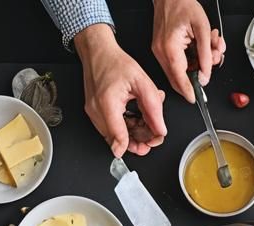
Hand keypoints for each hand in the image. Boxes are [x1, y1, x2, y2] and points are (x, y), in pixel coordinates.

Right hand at [75, 24, 166, 157]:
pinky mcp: (94, 113)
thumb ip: (153, 107)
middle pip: (118, 141)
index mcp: (107, 103)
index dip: (138, 146)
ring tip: (145, 123)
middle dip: (138, 141)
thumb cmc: (115, 62)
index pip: (120, 138)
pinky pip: (110, 129)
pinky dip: (125, 129)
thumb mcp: (142, 81)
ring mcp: (93, 113)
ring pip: (115, 137)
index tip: (150, 143)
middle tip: (152, 136)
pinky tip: (135, 121)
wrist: (97, 51)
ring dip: (132, 135)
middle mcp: (96, 111)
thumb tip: (160, 130)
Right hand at [152, 0, 223, 103]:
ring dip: (197, 64)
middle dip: (198, 73)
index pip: (179, 77)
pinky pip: (176, 63)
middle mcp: (161, 51)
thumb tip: (205, 76)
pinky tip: (200, 47)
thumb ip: (206, 55)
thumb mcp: (203, 29)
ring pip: (180, 71)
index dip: (189, 90)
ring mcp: (159, 51)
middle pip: (179, 77)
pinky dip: (191, 59)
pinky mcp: (161, 49)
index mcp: (170, 47)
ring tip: (210, 48)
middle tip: (212, 60)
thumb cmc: (183, 3)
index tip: (195, 99)